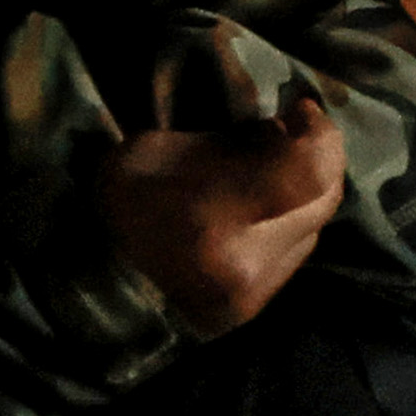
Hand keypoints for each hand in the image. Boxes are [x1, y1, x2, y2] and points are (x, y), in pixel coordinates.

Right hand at [96, 94, 347, 336]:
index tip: (301, 108)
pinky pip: (296, 252)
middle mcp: (246, 267)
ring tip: (276, 165)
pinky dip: (291, 219)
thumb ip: (234, 144)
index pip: (308, 174)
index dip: (320, 134)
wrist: (92, 281)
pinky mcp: (256, 307)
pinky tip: (265, 202)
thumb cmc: (120, 204)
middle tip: (295, 129)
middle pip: (323, 200)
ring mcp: (255, 295)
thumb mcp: (158, 152)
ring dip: (307, 189)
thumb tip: (284, 131)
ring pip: (316, 226)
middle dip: (320, 157)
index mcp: (211, 222)